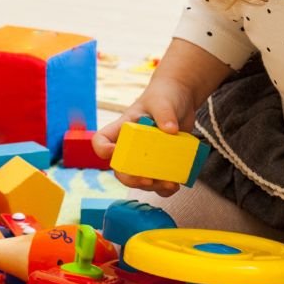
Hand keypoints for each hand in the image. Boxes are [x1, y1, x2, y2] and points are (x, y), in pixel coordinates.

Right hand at [92, 76, 196, 198]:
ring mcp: (146, 155)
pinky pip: (158, 181)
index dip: (103, 149)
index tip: (114, 152)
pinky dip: (166, 188)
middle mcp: (131, 145)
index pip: (101, 140)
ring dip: (152, 186)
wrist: (182, 98)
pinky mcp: (160, 162)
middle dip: (131, 178)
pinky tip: (176, 184)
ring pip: (139, 178)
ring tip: (170, 184)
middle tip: (148, 180)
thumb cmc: (165, 95)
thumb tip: (170, 130)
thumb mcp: (163, 101)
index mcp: (123, 128)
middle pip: (120, 168)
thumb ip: (164, 113)